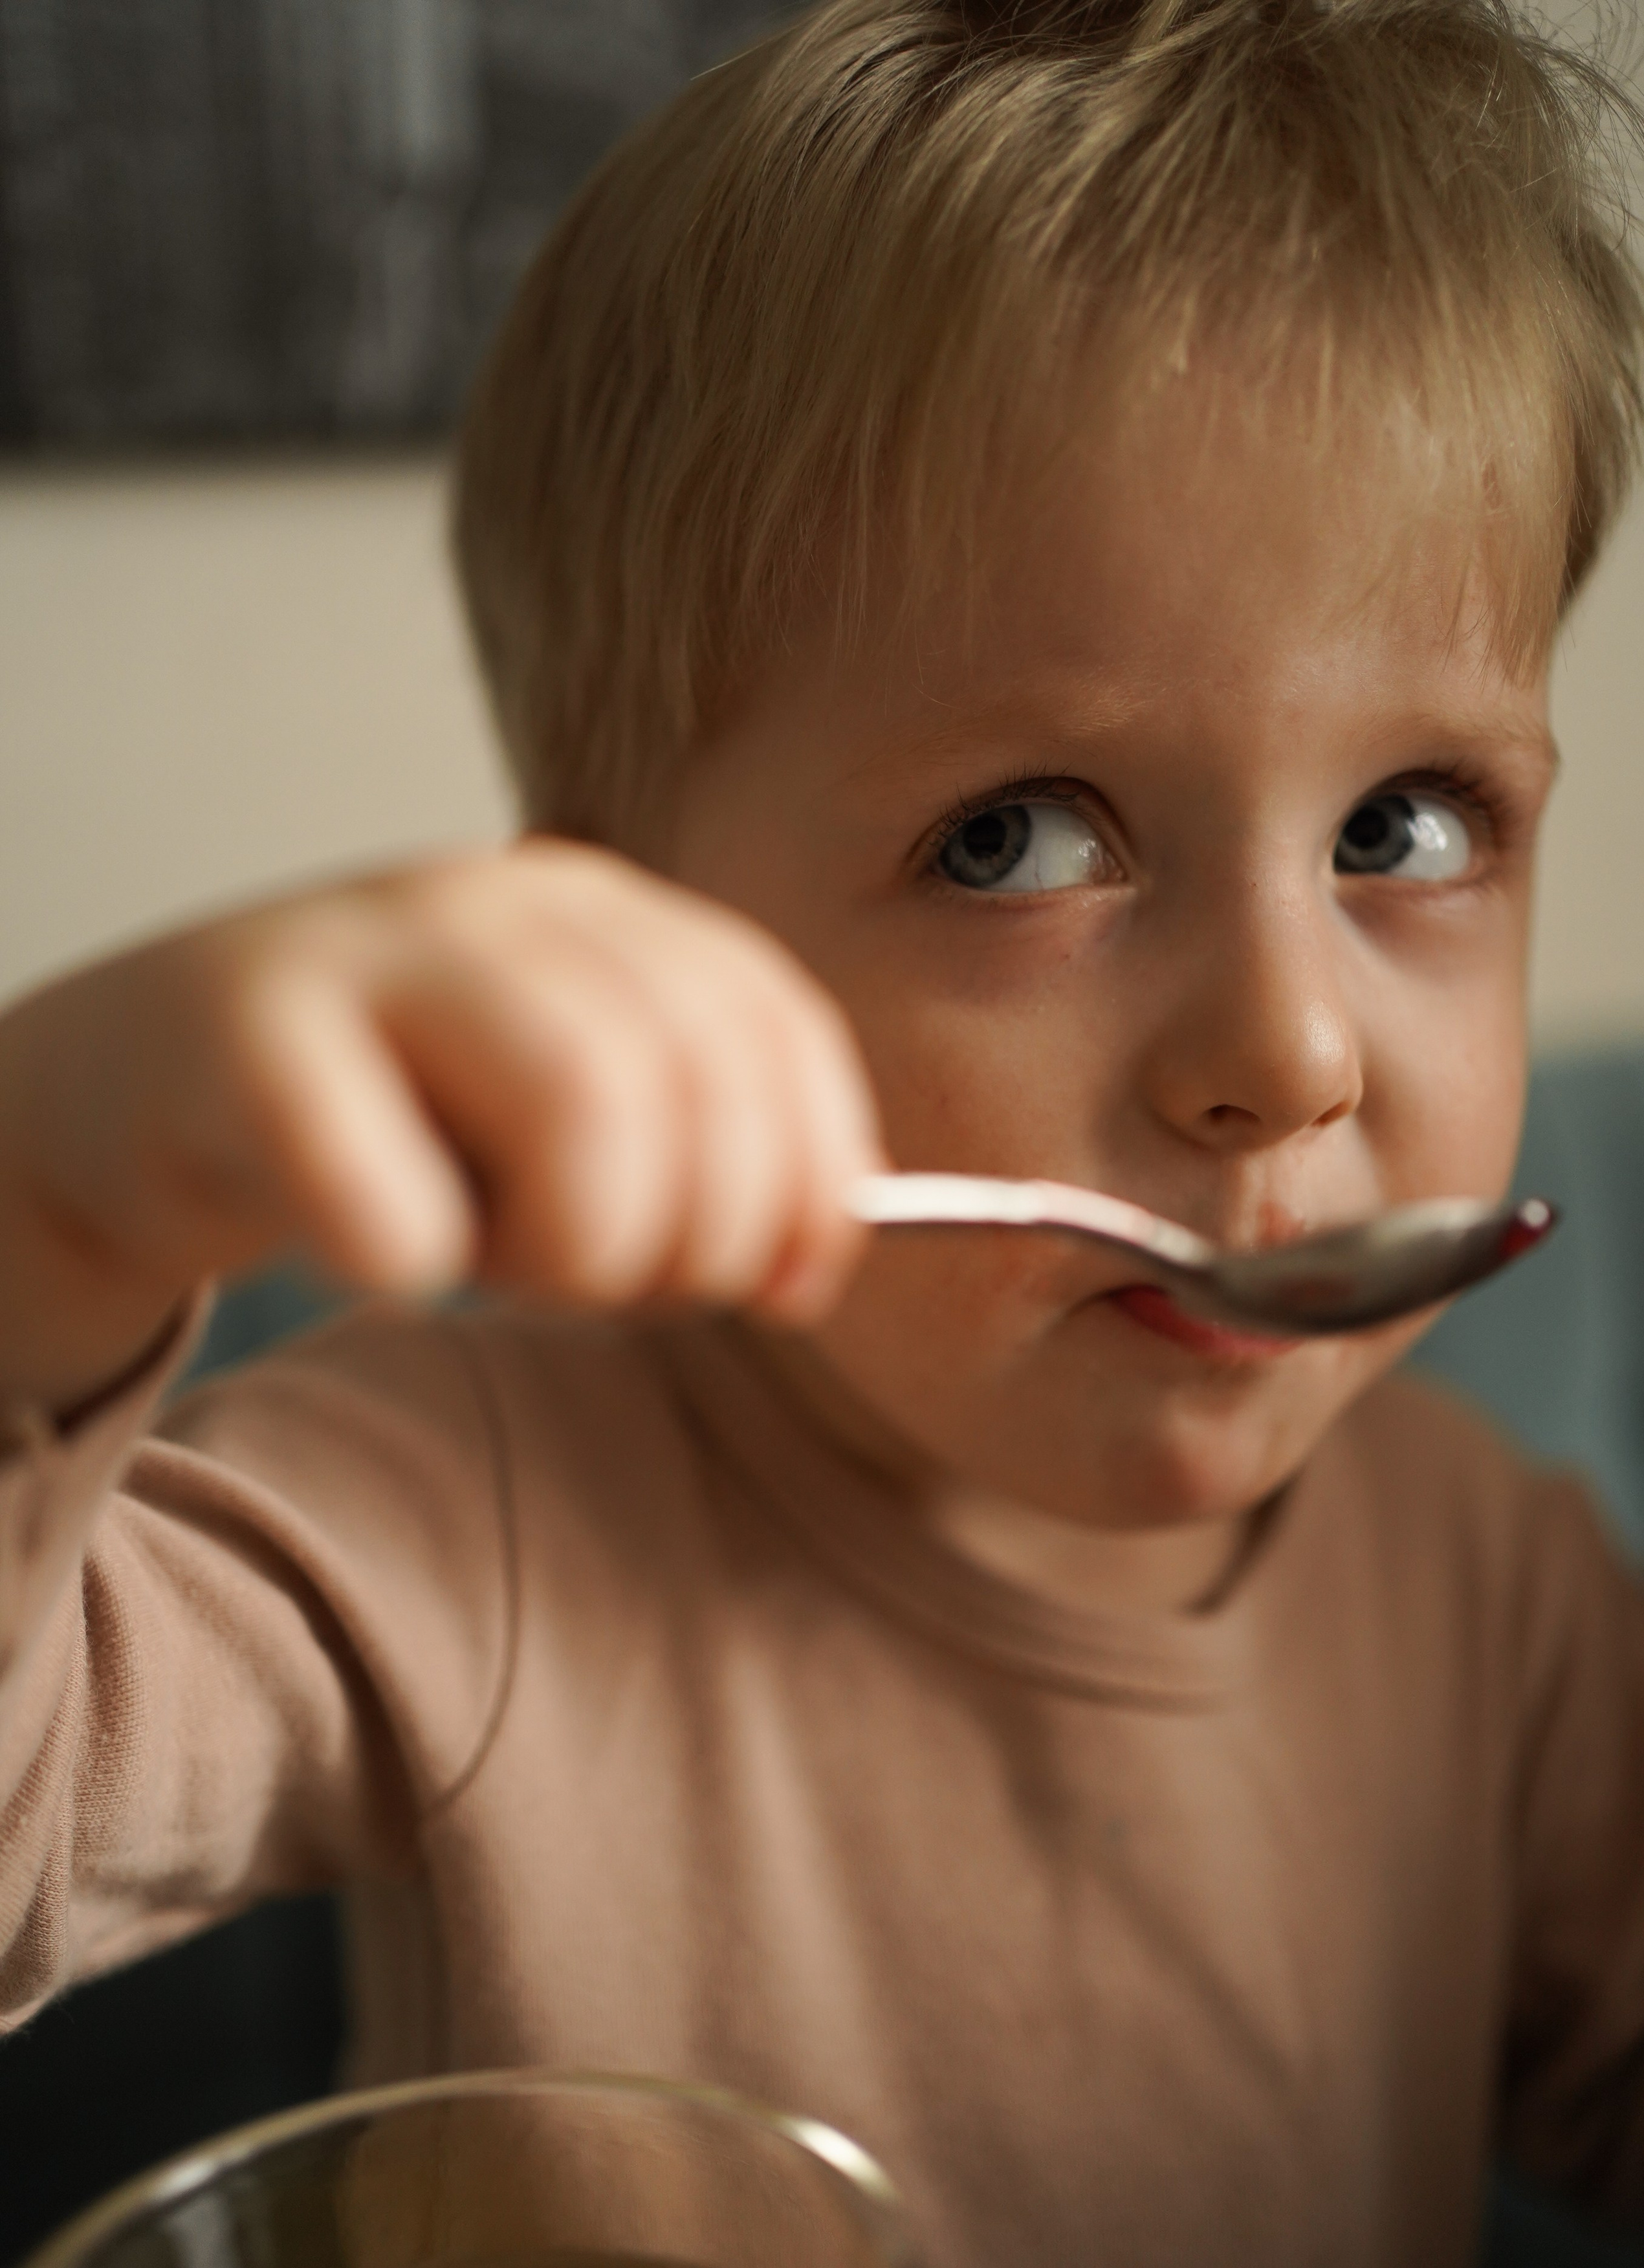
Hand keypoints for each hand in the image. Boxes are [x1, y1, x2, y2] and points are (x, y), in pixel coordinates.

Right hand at [0, 841, 883, 1409]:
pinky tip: (391, 1261)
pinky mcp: (246, 1036)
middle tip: (612, 1290)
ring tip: (505, 1270)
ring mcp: (367, 949)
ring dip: (577, 1246)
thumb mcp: (553, 1121)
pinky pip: (389, 1193)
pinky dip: (416, 1265)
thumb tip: (817, 1256)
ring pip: (582, 1100)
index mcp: (594, 912)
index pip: (772, 1024)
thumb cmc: (377, 1122)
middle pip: (689, 1074)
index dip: (812, 1174)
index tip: (788, 1290)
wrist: (129, 1091)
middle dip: (689, 1236)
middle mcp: (493, 903)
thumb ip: (694, 1156)